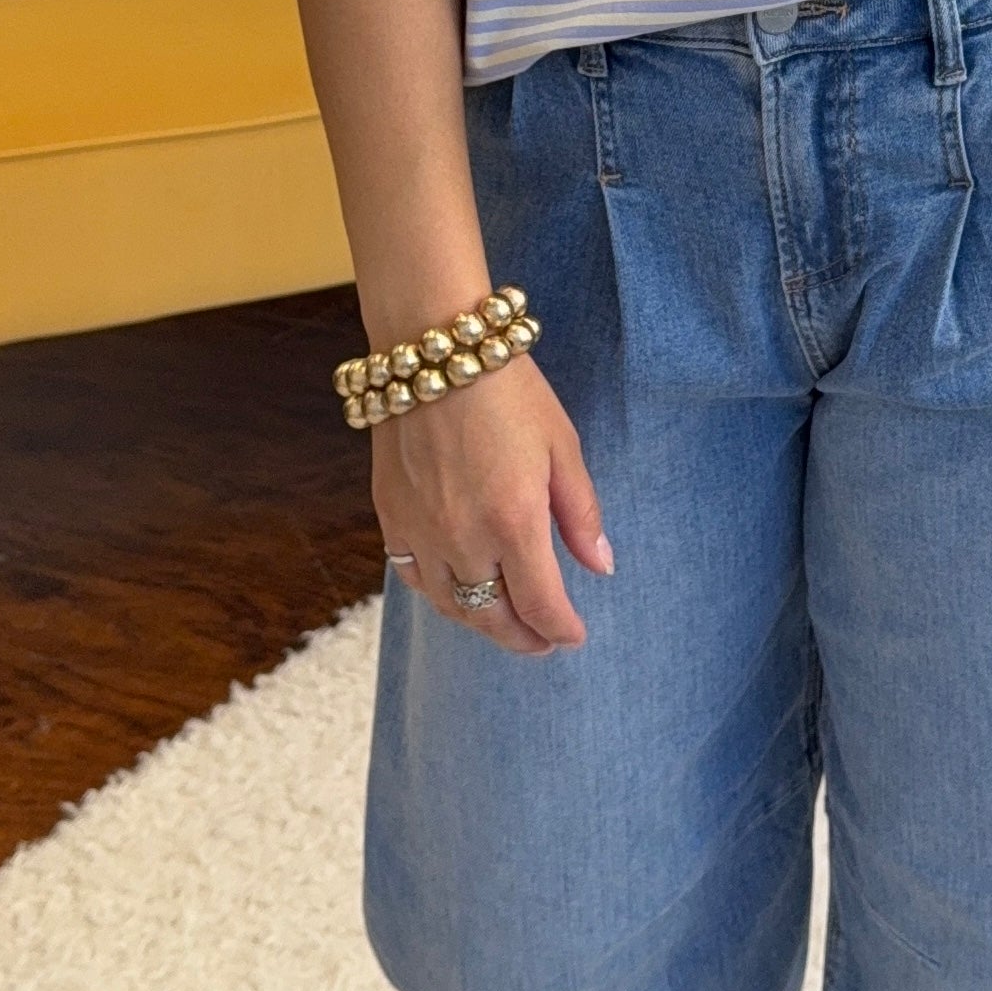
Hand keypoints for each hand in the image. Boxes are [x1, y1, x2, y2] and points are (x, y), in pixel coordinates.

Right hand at [373, 356, 613, 657]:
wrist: (435, 350)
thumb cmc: (508, 390)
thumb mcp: (562, 445)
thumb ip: (580, 513)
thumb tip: (601, 566)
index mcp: (514, 522)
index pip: (541, 606)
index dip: (562, 630)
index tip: (575, 634)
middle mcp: (463, 538)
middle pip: (493, 618)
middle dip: (524, 637)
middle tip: (544, 640)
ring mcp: (420, 530)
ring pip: (451, 605)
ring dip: (481, 621)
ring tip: (505, 619)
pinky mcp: (390, 515)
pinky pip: (413, 576)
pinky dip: (439, 592)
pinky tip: (457, 586)